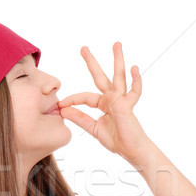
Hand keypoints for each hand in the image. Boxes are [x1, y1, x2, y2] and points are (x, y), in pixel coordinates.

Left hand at [58, 43, 150, 162]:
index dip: (72, 100)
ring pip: (118, 76)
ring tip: (116, 44)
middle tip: (83, 47)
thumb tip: (63, 110)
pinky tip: (134, 68)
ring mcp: (121, 100)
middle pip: (100, 77)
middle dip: (92, 62)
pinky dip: (136, 80)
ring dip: (117, 60)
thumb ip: (80, 119)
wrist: (132, 151)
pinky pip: (133, 91)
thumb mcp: (93, 129)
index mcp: (104, 104)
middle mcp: (112, 98)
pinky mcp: (127, 105)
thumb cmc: (117, 141)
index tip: (60, 104)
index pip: (85, 97)